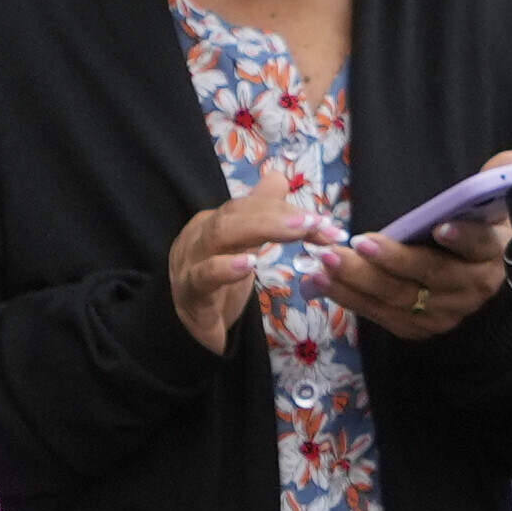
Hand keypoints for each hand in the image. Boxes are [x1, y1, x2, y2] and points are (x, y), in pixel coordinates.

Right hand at [170, 185, 312, 351]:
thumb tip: (277, 178)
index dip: (287, 209)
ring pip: (219, 235)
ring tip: (298, 231)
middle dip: (279, 214)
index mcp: (213, 223)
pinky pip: (203, 277)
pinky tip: (250, 265)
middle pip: (235, 213)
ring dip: (262, 228)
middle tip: (315, 223)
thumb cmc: (215, 287)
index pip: (250, 206)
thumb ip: (258, 214)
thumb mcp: (240, 247)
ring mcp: (190, 264)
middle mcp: (199, 237)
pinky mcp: (189, 295)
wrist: (186, 332)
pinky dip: (225, 268)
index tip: (325, 224)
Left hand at [310, 180, 511, 343]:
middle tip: (356, 243)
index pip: (480, 246)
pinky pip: (380, 315)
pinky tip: (321, 281)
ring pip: (399, 298)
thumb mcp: (488, 209)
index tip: (440, 227)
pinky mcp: (418, 329)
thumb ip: (491, 182)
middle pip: (430, 274)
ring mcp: (444, 314)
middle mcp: (470, 289)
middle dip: (391, 260)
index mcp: (490, 255)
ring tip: (326, 261)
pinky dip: (349, 298)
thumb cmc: (473, 238)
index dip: (463, 238)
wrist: (474, 288)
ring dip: (358, 280)